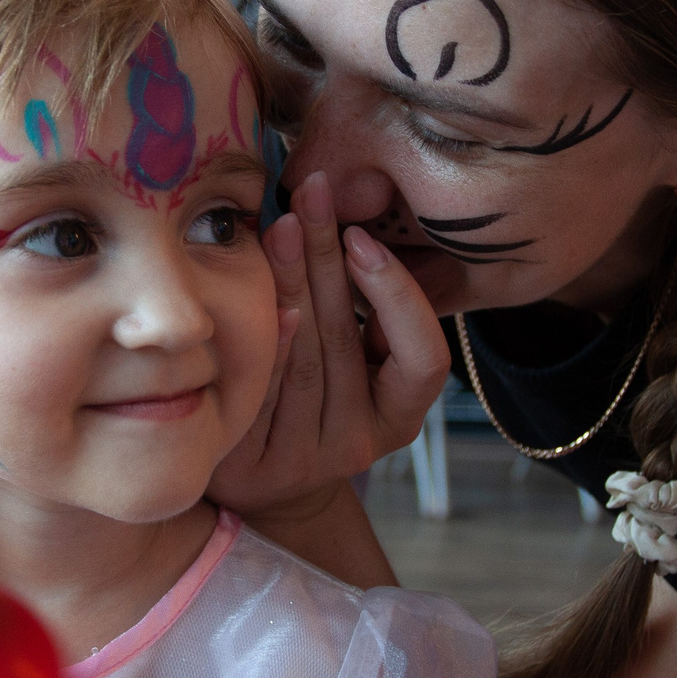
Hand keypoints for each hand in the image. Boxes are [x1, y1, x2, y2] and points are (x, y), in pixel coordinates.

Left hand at [208, 173, 449, 527]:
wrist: (260, 483)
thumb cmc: (312, 401)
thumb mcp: (354, 367)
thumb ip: (363, 313)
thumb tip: (348, 223)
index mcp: (398, 418)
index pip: (424, 359)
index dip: (399, 298)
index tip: (363, 239)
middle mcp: (358, 444)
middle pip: (347, 343)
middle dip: (329, 257)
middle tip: (312, 194)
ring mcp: (304, 461)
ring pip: (304, 364)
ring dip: (292, 284)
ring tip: (282, 225)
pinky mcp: (253, 468)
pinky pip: (259, 394)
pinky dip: (266, 343)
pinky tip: (262, 298)